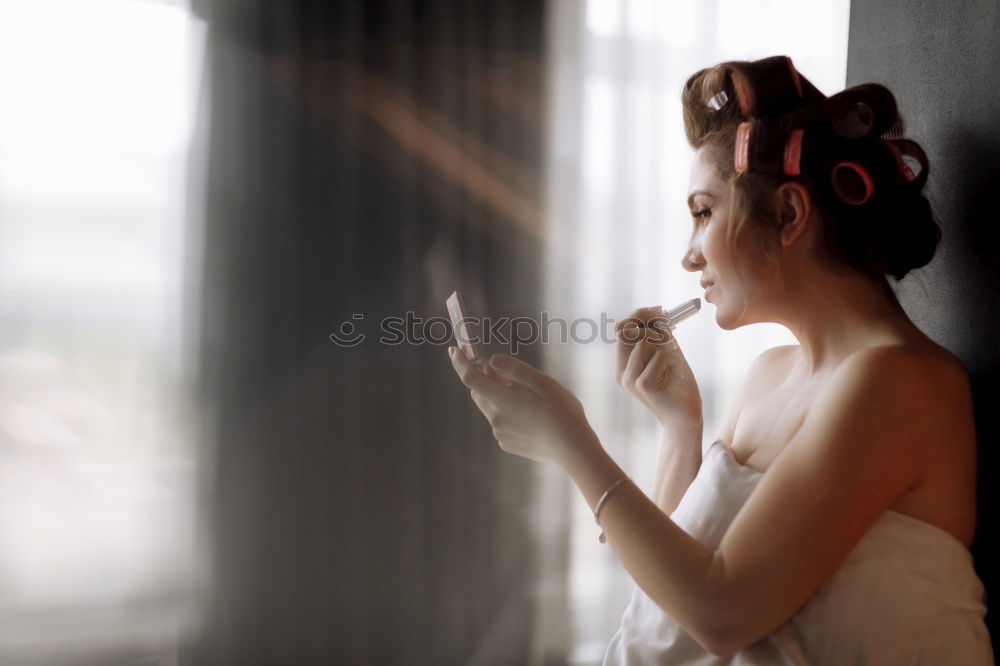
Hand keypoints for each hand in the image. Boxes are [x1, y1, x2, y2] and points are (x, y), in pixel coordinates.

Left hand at [448, 346, 599, 465]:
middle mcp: (496, 418)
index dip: (459, 362)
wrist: (574, 451)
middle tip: (496, 368)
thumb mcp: (543, 383)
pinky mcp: (508, 444)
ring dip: (496, 395)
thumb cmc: (563, 413)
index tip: (454, 350)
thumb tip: (492, 361)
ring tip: (522, 392)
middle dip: (481, 377)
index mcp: (503, 400)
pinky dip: (506, 411)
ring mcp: (501, 433)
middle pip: (478, 392)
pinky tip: (529, 413)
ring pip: (489, 407)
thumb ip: (515, 370)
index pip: (470, 378)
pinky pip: (500, 422)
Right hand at [615, 305, 702, 428]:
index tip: (658, 310)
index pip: (621, 329)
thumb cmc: (677, 385)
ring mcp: (630, 380)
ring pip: (645, 343)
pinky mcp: (643, 386)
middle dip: (649, 323)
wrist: (686, 417)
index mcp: (623, 365)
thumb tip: (655, 310)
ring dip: (666, 346)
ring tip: (674, 362)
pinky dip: (672, 358)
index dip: (638, 315)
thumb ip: (657, 336)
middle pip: (626, 332)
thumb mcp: (666, 355)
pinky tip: (675, 373)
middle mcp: (622, 373)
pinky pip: (659, 356)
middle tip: (670, 327)